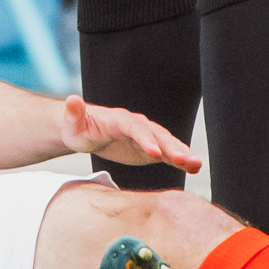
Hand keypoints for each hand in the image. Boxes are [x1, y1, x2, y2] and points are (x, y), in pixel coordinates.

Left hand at [60, 94, 202, 172]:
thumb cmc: (78, 128)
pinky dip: (180, 160)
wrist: (87, 131)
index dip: (145, 139)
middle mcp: (137, 126)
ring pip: (167, 144)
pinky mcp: (149, 150)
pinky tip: (195, 168)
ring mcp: (145, 137)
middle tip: (187, 161)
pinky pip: (166, 155)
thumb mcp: (73, 123)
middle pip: (157, 135)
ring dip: (182, 153)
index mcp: (119, 120)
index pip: (135, 128)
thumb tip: (71, 100)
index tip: (155, 153)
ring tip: (197, 165)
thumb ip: (74, 113)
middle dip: (172, 147)